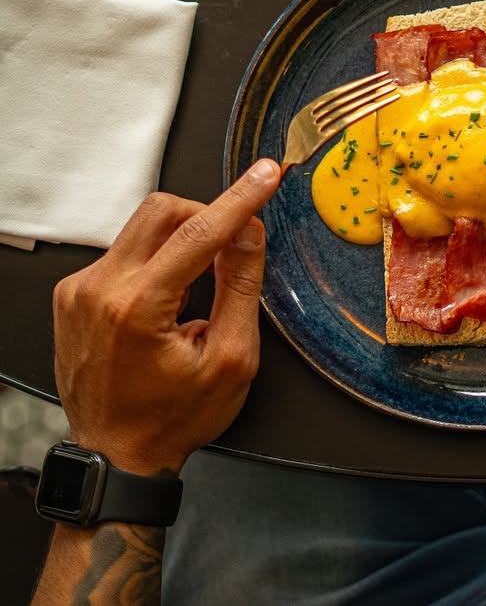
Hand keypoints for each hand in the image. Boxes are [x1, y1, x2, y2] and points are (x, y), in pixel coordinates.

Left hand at [51, 159, 281, 475]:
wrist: (115, 458)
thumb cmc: (172, 419)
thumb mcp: (231, 360)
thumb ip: (241, 287)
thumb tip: (248, 232)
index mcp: (138, 308)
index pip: (199, 231)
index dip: (240, 198)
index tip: (265, 174)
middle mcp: (99, 290)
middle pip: (162, 211)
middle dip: (206, 215)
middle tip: (231, 245)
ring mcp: (80, 290)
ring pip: (141, 227)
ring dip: (179, 242)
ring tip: (194, 293)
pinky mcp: (73, 294)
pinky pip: (124, 252)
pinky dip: (155, 261)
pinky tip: (166, 303)